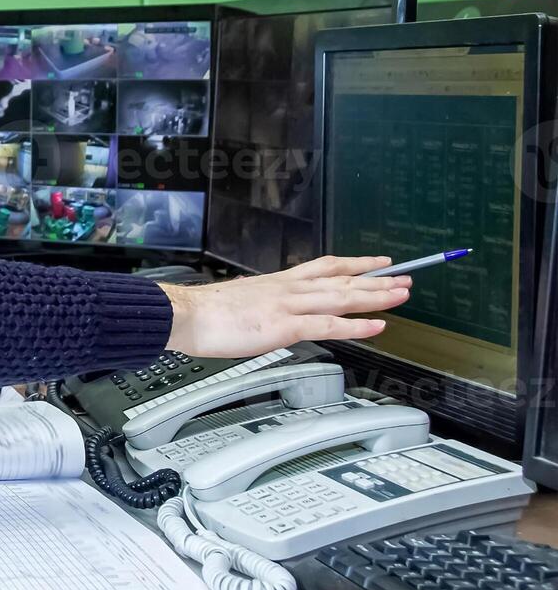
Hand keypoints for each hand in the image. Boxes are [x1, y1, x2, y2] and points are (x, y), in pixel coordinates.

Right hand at [160, 255, 411, 358]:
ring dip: (375, 295)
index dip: (355, 264)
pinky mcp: (283, 326)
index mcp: (277, 283)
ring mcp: (287, 305)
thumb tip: (266, 307)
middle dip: (376, 279)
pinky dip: (356, 325)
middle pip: (341, 279)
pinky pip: (328, 324)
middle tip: (405, 278)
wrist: (184, 315)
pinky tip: (377, 326)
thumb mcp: (241, 301)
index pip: (325, 267)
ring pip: (341, 296)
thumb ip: (261, 304)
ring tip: (402, 294)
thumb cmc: (205, 313)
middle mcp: (287, 288)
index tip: (377, 262)